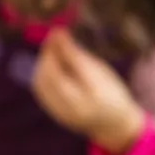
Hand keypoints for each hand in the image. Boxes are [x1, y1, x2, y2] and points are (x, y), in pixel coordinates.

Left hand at [31, 29, 145, 154]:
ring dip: (43, 63)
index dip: (62, 46)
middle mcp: (78, 107)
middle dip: (48, 54)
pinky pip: (41, 91)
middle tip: (53, 38)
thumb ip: (79, 55)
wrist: (113, 125)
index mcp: (96, 94)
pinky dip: (41, 74)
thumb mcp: (102, 71)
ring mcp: (65, 113)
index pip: (75, 65)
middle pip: (52, 76)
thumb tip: (58, 33)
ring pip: (42, 83)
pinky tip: (48, 66)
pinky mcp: (55, 114)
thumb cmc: (111, 92)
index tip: (58, 30)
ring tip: (51, 51)